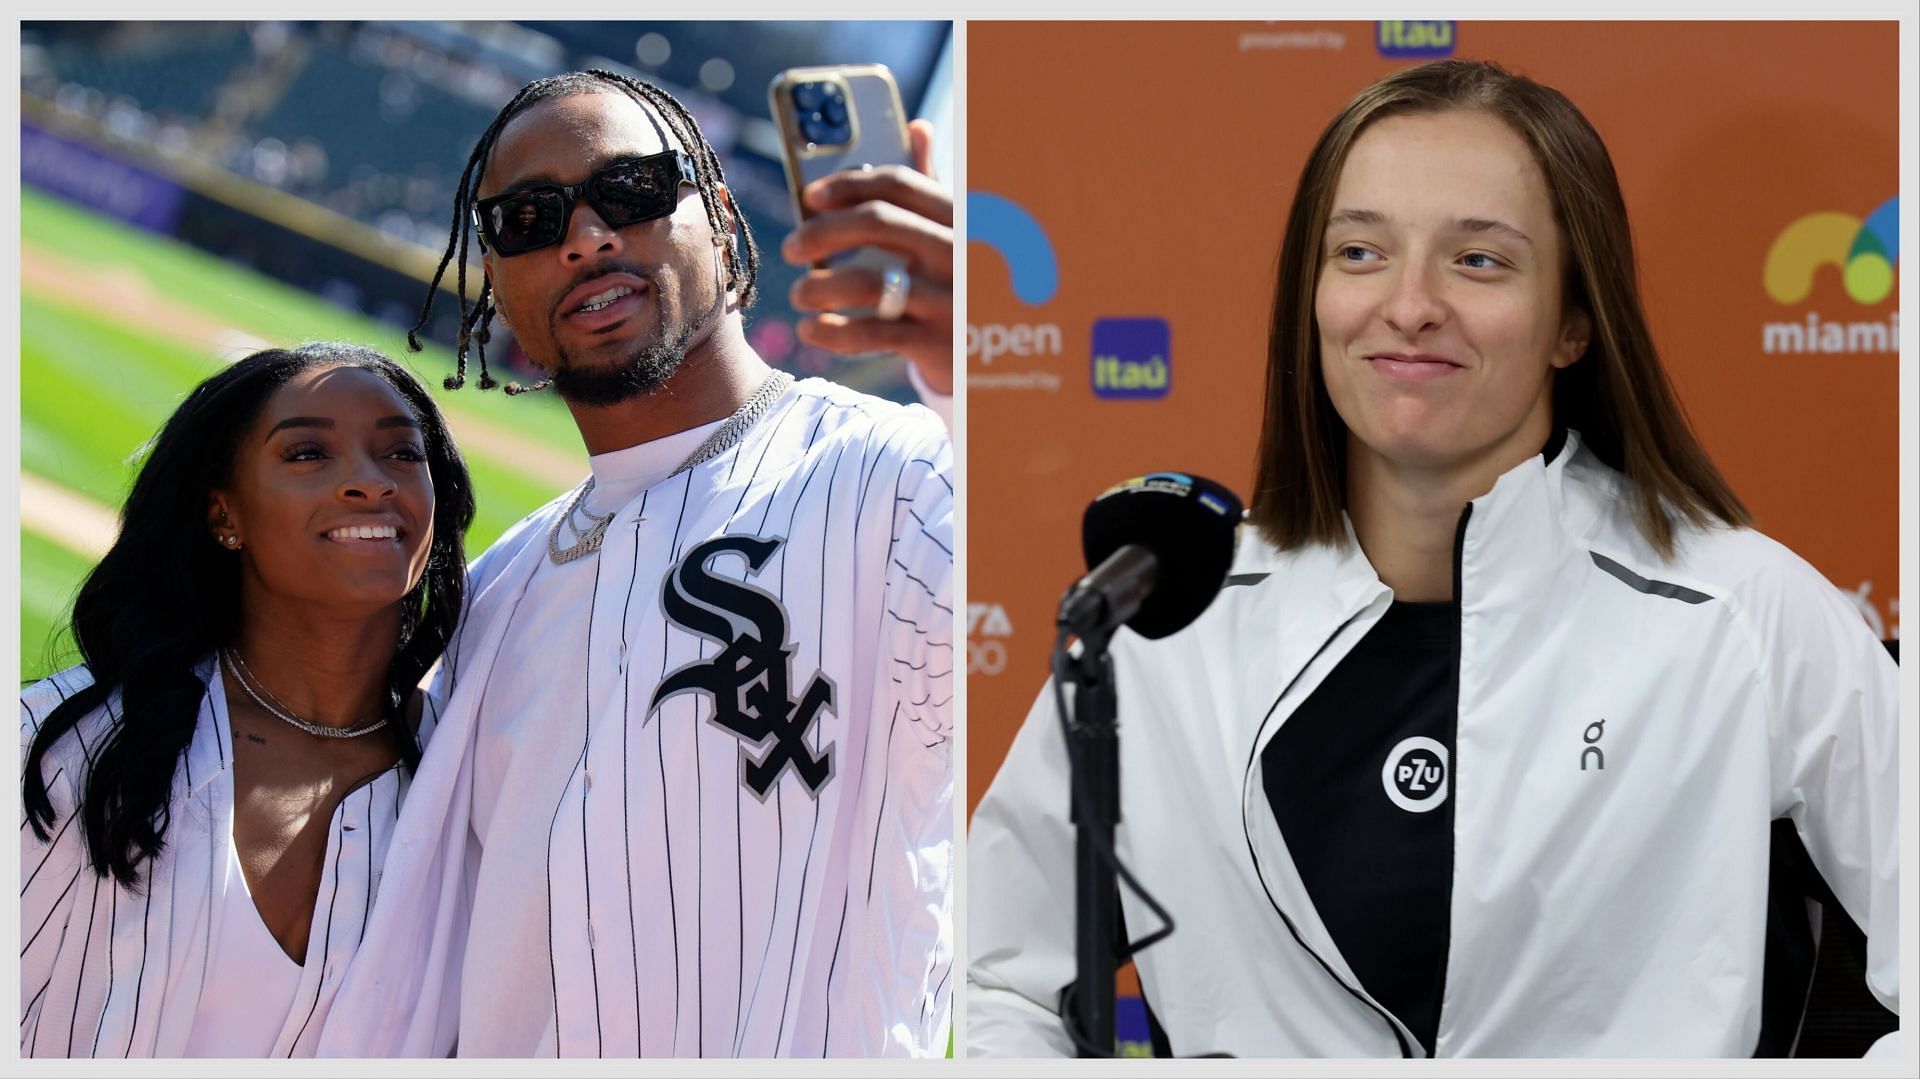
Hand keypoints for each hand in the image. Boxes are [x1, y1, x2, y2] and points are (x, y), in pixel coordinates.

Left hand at [782, 119, 952, 394]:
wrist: (1016, 353)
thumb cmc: (974, 284)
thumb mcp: (968, 234)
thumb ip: (936, 187)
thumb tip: (917, 126)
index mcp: (963, 216)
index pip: (898, 183)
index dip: (847, 184)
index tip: (811, 197)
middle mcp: (958, 251)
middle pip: (876, 223)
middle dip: (822, 232)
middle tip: (792, 246)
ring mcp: (949, 298)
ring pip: (865, 282)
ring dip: (818, 287)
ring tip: (799, 293)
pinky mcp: (935, 342)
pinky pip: (868, 334)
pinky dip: (830, 332)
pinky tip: (812, 329)